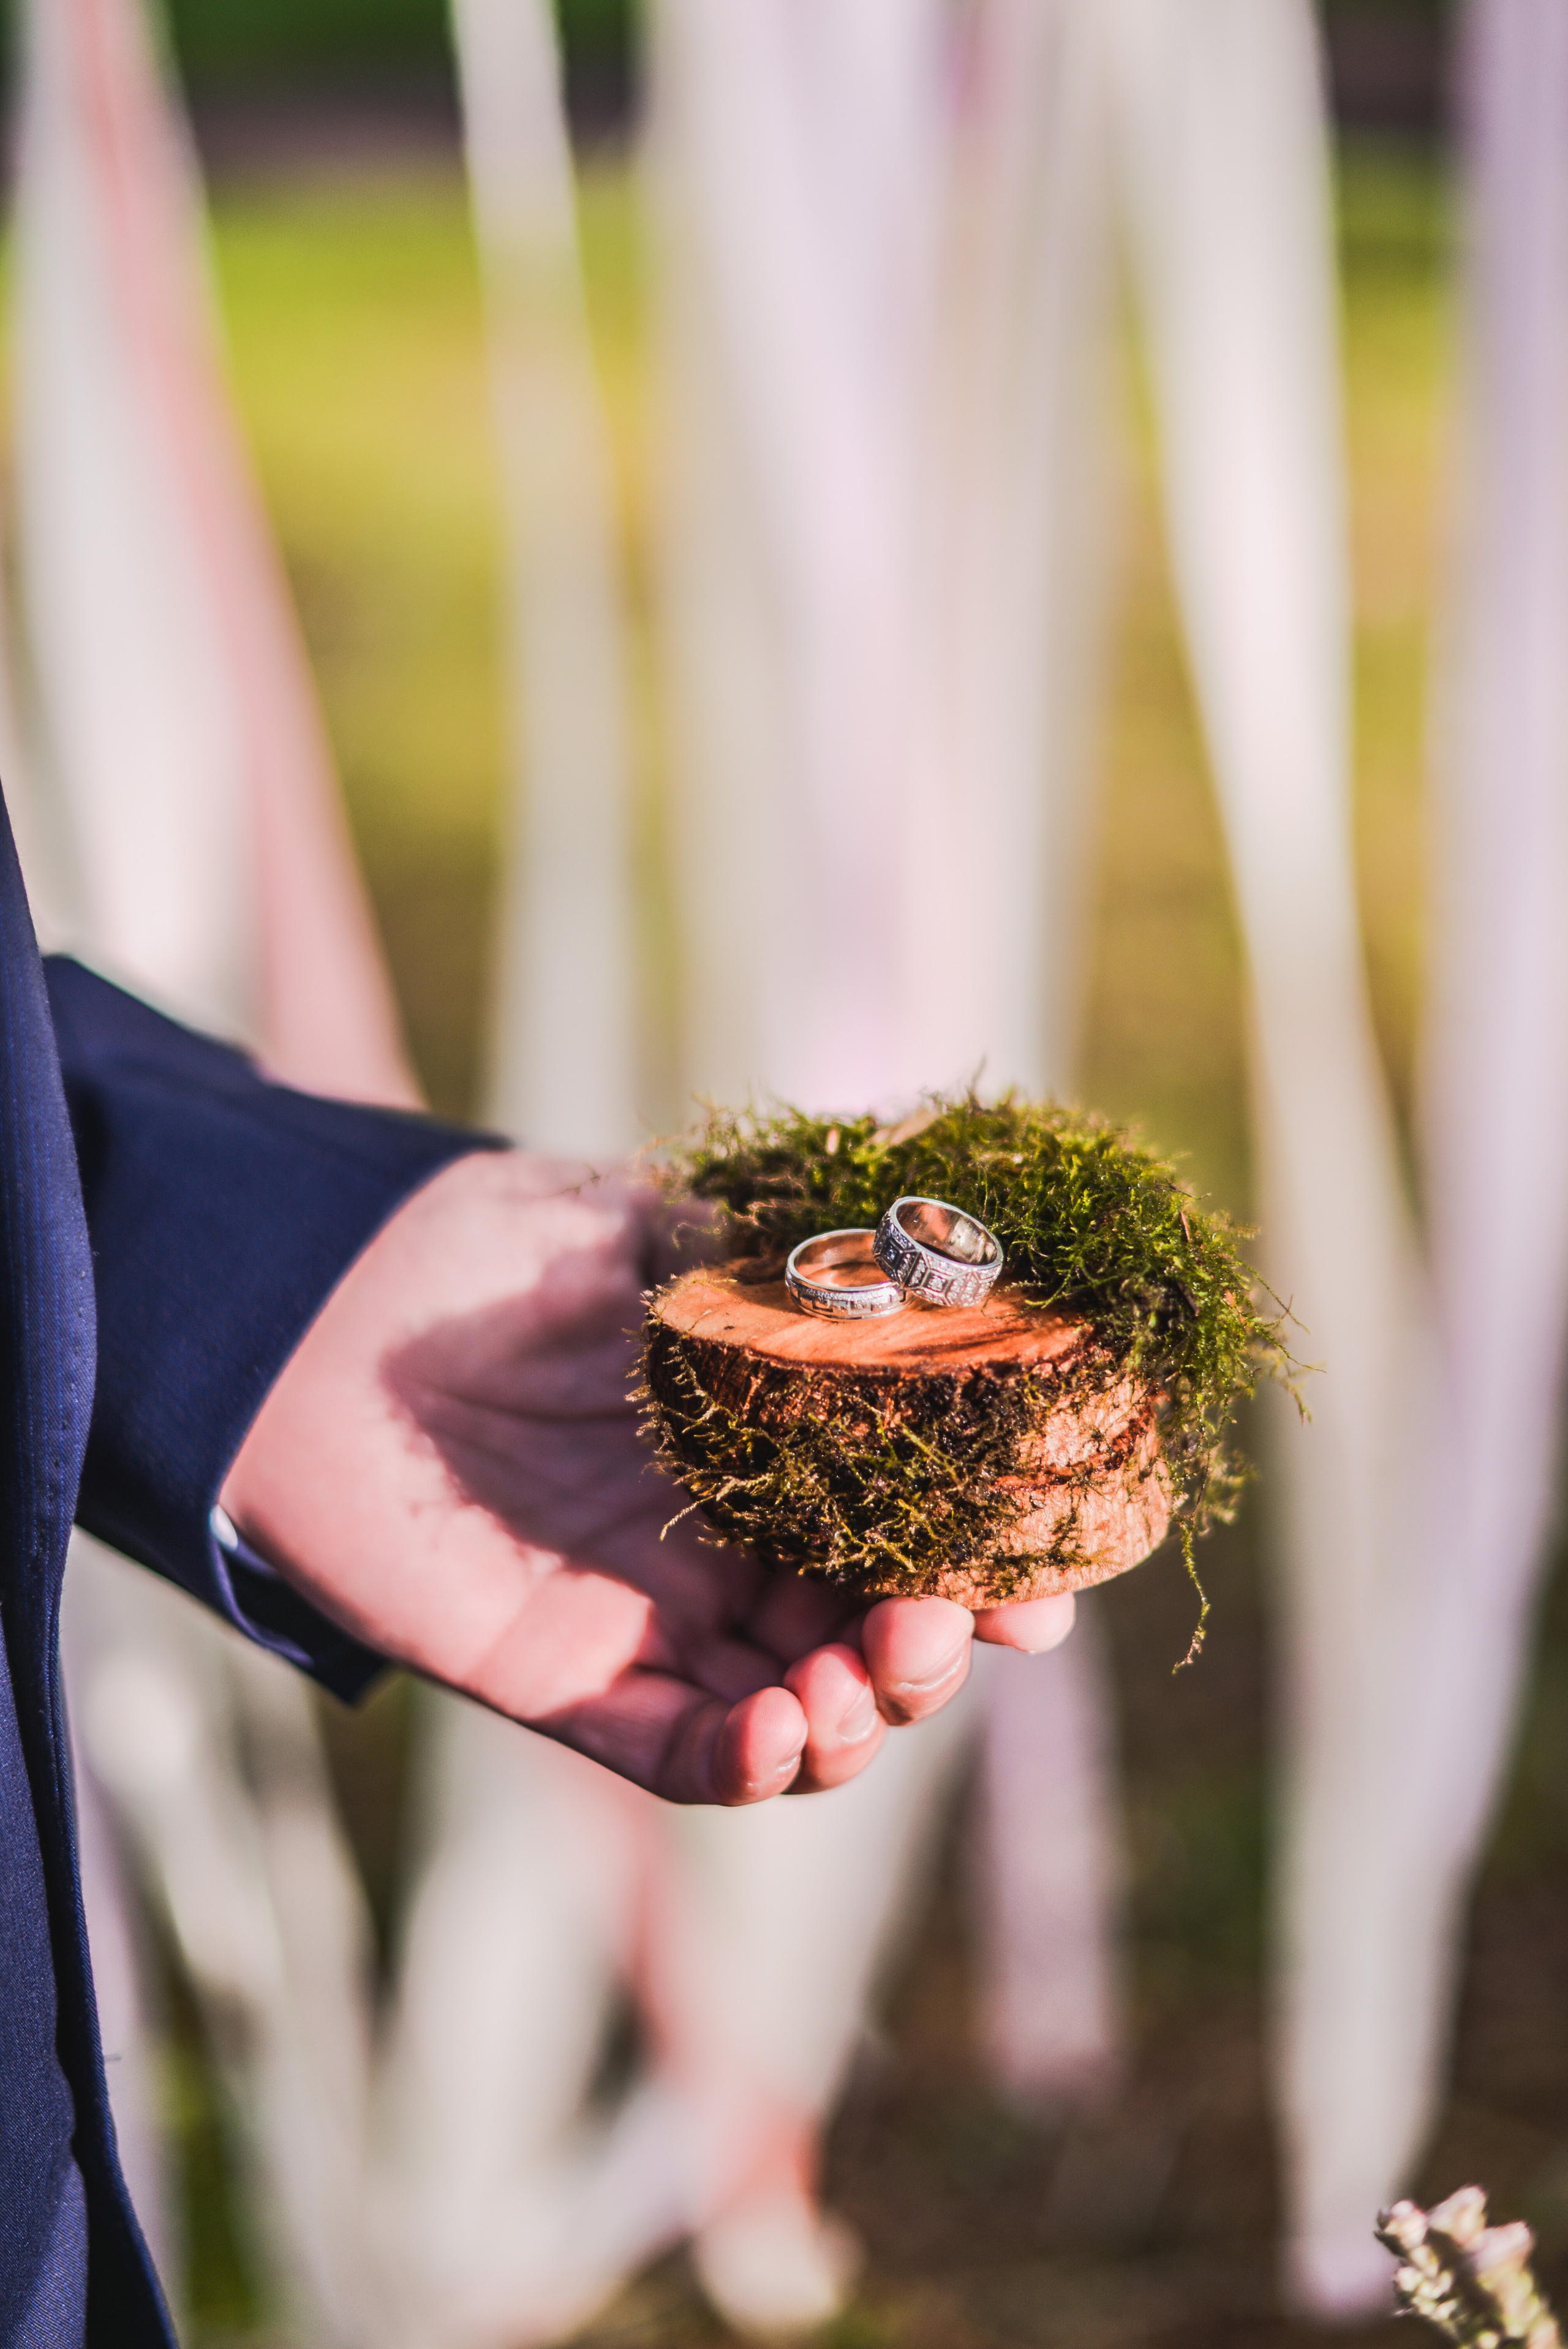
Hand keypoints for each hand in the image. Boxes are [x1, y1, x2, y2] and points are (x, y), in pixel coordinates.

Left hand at [221, 1151, 1073, 1803]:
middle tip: (949, 1619)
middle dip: (939, 1649)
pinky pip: (680, 1757)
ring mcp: (656, 1623)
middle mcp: (734, 1550)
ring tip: (860, 1676)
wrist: (330, 1305)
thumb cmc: (497, 1249)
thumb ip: (790, 1265)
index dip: (992, 1561)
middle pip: (878, 1640)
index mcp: (780, 1452)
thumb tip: (934, 1271)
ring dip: (862, 1720)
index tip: (1047, 1568)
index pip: (918, 1530)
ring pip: (804, 1716)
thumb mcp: (664, 1233)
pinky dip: (749, 1767)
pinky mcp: (569, 1681)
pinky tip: (785, 1731)